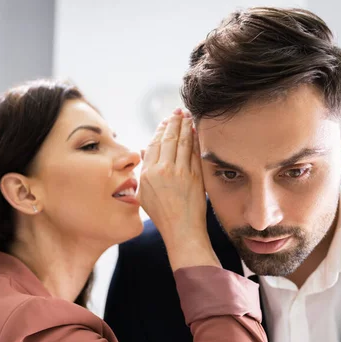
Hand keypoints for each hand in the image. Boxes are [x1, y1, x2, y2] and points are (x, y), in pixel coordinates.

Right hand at [138, 109, 219, 269]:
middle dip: (174, 122)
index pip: (153, 144)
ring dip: (185, 126)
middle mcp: (162, 171)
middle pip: (168, 139)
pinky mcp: (195, 176)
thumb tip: (145, 149)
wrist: (181, 230)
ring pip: (182, 142)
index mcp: (147, 174)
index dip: (160, 130)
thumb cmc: (162, 215)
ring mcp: (180, 173)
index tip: (165, 122)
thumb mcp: (144, 194)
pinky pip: (194, 152)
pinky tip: (196, 130)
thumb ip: (144, 171)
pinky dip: (195, 139)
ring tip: (187, 115)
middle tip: (178, 111)